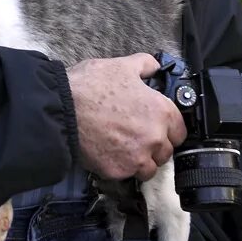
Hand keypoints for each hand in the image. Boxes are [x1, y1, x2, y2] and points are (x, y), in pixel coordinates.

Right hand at [66, 54, 185, 180]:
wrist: (61, 109)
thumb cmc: (90, 87)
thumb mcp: (121, 66)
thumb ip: (145, 65)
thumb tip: (154, 67)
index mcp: (161, 112)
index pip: (180, 131)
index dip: (168, 128)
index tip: (158, 126)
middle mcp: (154, 138)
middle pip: (166, 151)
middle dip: (154, 145)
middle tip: (136, 135)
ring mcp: (136, 158)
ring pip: (149, 168)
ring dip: (140, 160)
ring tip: (124, 149)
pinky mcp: (118, 171)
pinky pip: (126, 175)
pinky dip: (120, 167)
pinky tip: (109, 153)